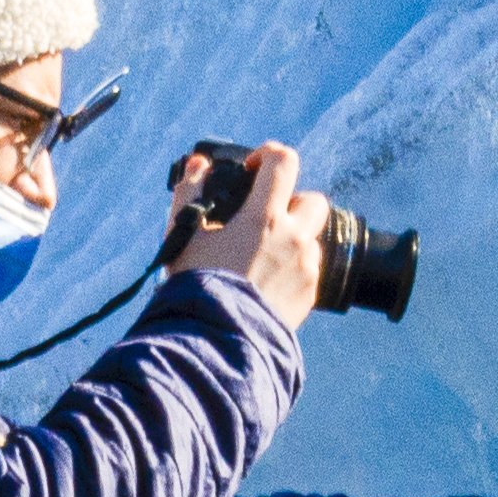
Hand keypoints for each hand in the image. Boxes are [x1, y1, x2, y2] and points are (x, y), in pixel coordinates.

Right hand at [172, 142, 327, 329]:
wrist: (216, 340)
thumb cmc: (197, 286)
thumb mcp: (184, 235)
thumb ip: (189, 192)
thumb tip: (197, 165)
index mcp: (265, 218)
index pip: (283, 162)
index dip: (268, 155)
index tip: (253, 170)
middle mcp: (294, 239)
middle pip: (313, 200)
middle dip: (291, 202)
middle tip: (264, 216)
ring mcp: (307, 268)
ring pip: (312, 238)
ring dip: (293, 238)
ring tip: (261, 254)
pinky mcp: (311, 295)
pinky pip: (310, 270)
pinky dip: (293, 268)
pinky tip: (266, 281)